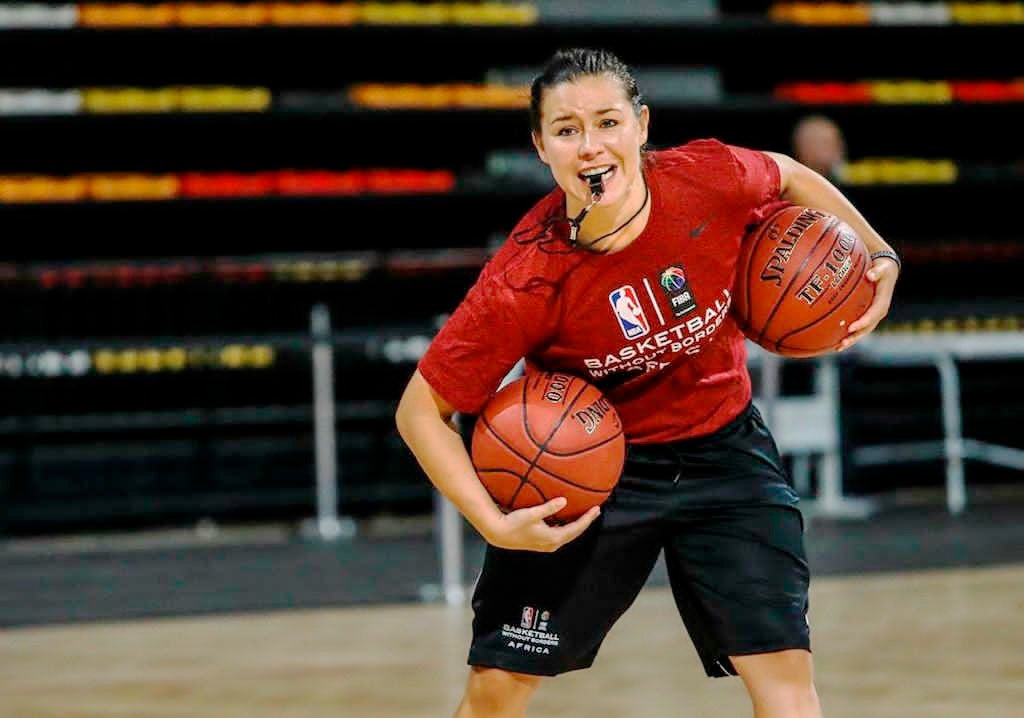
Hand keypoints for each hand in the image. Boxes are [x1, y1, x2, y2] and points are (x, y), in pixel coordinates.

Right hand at [483, 498, 600, 552]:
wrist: (500, 534)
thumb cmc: (514, 523)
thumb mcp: (532, 514)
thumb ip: (548, 507)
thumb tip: (564, 501)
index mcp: (553, 538)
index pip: (576, 528)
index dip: (587, 519)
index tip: (597, 509)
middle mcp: (553, 543)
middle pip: (575, 532)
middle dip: (585, 522)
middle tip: (595, 510)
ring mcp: (547, 544)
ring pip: (568, 534)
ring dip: (577, 525)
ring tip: (584, 514)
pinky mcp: (542, 542)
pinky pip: (560, 534)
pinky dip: (567, 527)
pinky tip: (567, 519)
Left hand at [839, 256, 898, 350]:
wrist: (887, 272)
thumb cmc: (883, 269)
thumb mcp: (883, 268)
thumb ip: (877, 272)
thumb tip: (870, 275)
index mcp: (882, 303)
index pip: (872, 315)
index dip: (862, 323)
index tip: (850, 328)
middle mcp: (878, 312)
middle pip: (866, 328)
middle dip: (855, 337)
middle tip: (842, 343)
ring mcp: (872, 315)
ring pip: (862, 331)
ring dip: (851, 340)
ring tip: (837, 347)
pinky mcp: (866, 315)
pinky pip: (857, 326)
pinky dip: (848, 334)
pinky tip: (835, 339)